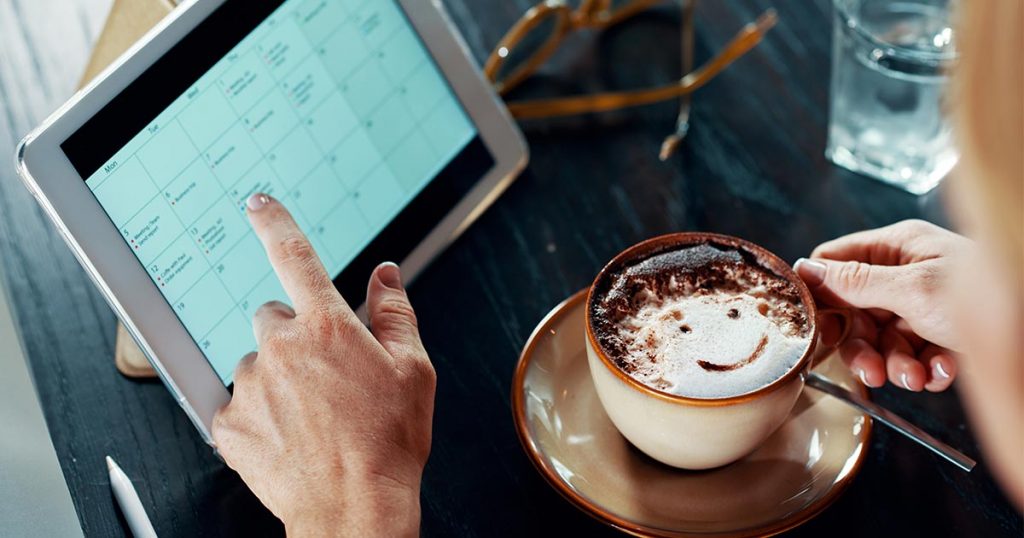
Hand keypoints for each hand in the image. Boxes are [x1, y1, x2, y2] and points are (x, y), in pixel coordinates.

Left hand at [212, 193, 435, 536]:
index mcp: (328, 327)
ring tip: (311, 417)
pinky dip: (258, 415)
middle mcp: (281, 348)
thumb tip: (385, 274)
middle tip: (325, 378)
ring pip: (257, 364)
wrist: (355, 508)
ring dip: (277, 380)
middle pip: (274, 319)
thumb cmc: (389, 442)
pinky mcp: (229, 423)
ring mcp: (250, 386)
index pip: (295, 258)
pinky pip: (238, 404)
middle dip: (295, 338)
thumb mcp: (413, 370)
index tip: (258, 204)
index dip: (276, 224)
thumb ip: (395, 312)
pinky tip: (289, 437)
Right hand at [794, 220, 969, 391]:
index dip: (822, 292)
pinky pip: (915, 355)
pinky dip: (926, 369)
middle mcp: (909, 272)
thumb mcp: (913, 288)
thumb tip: (806, 270)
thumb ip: (856, 282)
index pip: (837, 260)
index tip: (818, 325)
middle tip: (872, 371)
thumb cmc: (989, 296)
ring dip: (896, 364)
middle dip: (864, 345)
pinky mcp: (944, 334)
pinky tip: (944, 372)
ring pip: (884, 339)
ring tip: (917, 378)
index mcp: (899, 247)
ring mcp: (926, 304)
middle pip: (857, 310)